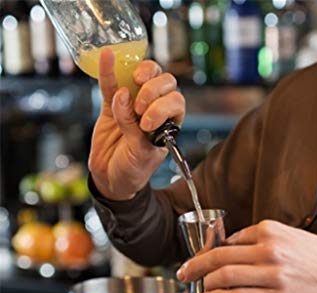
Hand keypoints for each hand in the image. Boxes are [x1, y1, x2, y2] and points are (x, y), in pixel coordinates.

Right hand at [88, 49, 185, 199]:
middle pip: (164, 84)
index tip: (146, 123)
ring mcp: (133, 106)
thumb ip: (133, 127)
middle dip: (155, 89)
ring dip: (142, 72)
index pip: (176, 103)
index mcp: (169, 124)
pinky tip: (107, 56)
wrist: (111, 179)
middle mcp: (154, 111)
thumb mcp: (140, 154)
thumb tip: (122, 95)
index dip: (163, 107)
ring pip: (143, 78)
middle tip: (140, 107)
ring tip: (134, 80)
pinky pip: (111, 84)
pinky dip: (109, 71)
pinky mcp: (111, 106)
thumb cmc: (134, 170)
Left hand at [176, 220, 316, 292]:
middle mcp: (269, 249)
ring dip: (204, 282)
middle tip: (183, 271)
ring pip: (224, 277)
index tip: (200, 259)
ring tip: (198, 286)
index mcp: (270, 230)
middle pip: (219, 257)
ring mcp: (273, 274)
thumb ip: (260, 241)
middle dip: (194, 265)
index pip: (228, 241)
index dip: (208, 252)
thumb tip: (229, 250)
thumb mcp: (290, 236)